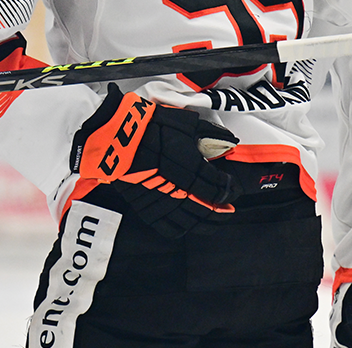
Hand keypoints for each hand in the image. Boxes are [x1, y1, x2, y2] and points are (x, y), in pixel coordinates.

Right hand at [70, 84, 241, 237]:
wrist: (117, 136)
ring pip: (192, 222)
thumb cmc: (151, 126)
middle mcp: (179, 189)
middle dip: (222, 211)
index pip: (220, 188)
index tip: (233, 188)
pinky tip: (190, 224)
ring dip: (207, 223)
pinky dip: (184, 229)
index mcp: (192, 168)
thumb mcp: (187, 123)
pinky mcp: (147, 208)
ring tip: (214, 219)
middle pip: (209, 209)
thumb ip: (211, 134)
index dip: (230, 190)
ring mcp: (163, 202)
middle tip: (229, 208)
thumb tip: (230, 142)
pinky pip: (170, 228)